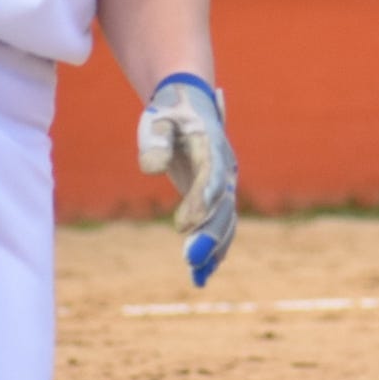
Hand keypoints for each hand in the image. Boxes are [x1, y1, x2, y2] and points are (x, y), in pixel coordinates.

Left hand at [137, 75, 237, 286]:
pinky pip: (221, 225)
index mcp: (211, 145)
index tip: (181, 226)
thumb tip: (152, 168)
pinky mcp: (217, 196)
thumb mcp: (158, 118)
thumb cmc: (170, 111)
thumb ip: (156, 140)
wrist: (190, 104)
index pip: (209, 177)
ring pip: (226, 220)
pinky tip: (202, 275)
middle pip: (223, 205)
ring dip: (214, 247)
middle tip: (190, 260)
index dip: (199, 202)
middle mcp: (224, 167)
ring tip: (198, 275)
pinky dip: (214, 249)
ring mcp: (224, 183)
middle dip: (209, 234)